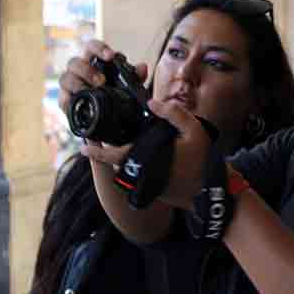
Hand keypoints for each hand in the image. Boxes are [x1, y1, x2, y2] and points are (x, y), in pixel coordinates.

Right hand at [58, 39, 148, 115]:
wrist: (109, 119)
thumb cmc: (115, 94)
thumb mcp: (128, 86)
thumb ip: (135, 76)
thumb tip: (143, 67)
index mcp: (93, 61)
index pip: (91, 47)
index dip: (99, 48)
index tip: (110, 56)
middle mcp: (78, 70)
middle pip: (74, 62)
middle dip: (87, 70)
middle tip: (102, 81)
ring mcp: (70, 85)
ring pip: (65, 78)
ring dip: (78, 84)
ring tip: (91, 92)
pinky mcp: (65, 101)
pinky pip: (63, 99)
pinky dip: (70, 100)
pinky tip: (81, 103)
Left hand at [80, 98, 214, 210]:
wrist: (210, 190)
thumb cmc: (202, 159)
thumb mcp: (194, 129)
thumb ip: (173, 113)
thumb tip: (151, 102)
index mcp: (149, 158)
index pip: (116, 155)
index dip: (98, 151)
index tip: (83, 146)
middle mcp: (143, 174)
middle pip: (115, 164)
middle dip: (104, 154)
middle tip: (91, 145)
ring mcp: (147, 185)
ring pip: (126, 171)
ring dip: (119, 160)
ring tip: (112, 146)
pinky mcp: (153, 191)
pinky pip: (136, 178)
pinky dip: (132, 167)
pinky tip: (135, 156)